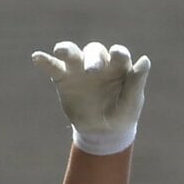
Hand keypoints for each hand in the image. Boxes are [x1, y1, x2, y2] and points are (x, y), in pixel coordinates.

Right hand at [32, 40, 150, 155]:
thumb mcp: (131, 102)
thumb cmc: (122, 115)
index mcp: (118, 67)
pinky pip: (53, 66)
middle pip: (94, 51)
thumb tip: (146, 60)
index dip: (118, 53)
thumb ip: (137, 82)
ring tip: (61, 52)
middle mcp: (99, 63)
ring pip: (72, 52)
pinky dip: (45, 61)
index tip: (117, 55)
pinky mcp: (64, 77)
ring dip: (67, 50)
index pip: (119, 54)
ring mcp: (79, 69)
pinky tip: (37, 58)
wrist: (102, 133)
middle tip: (92, 71)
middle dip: (93, 58)